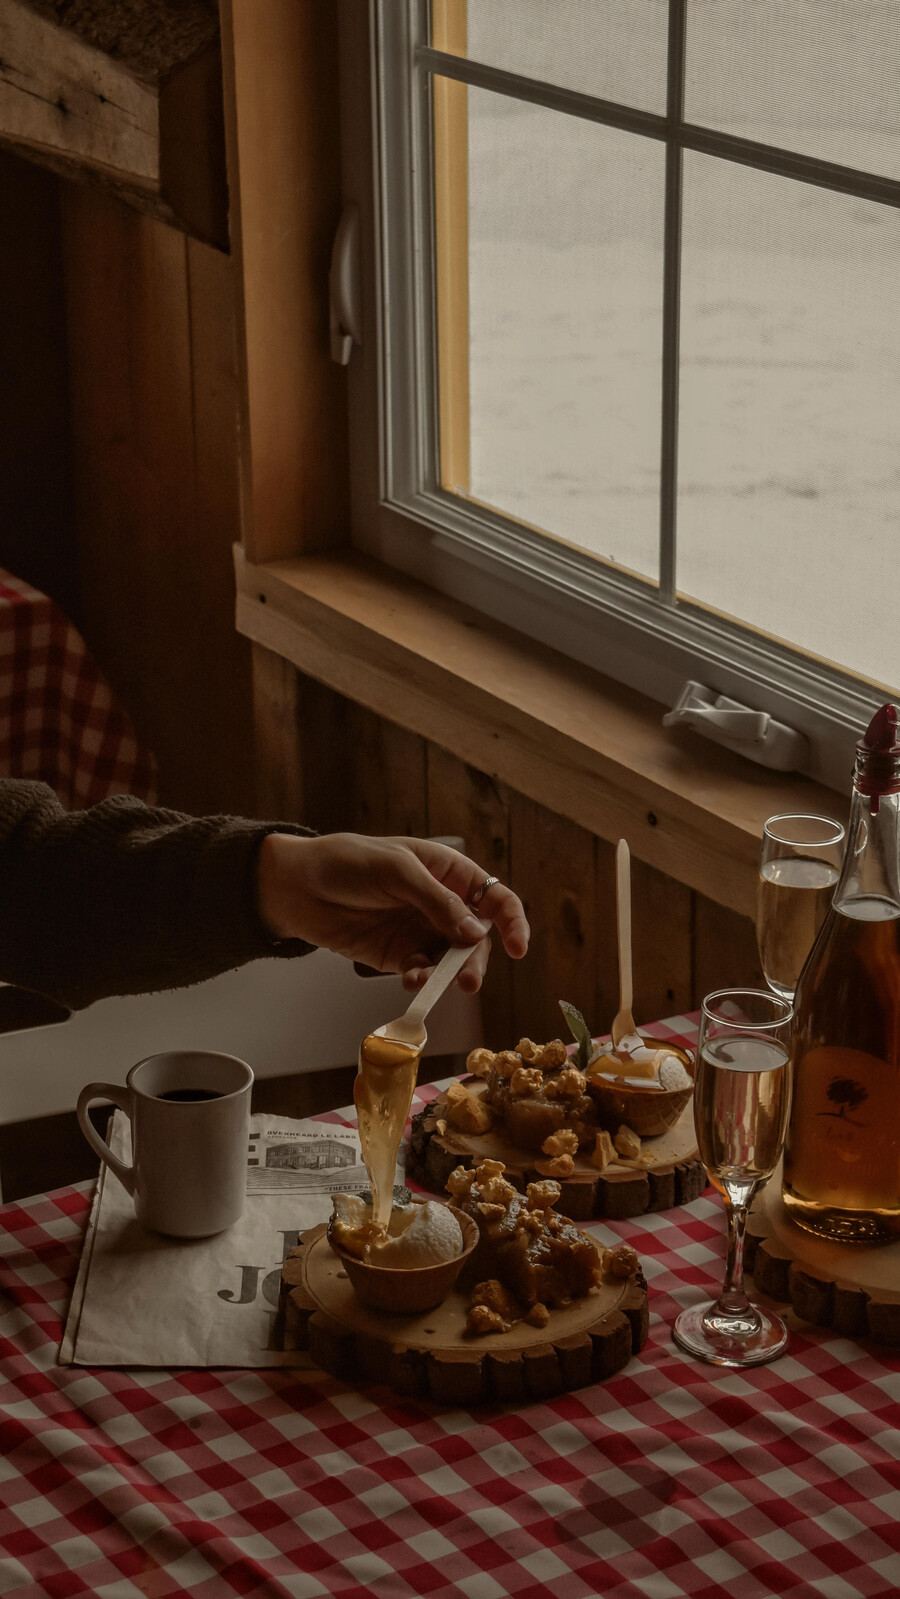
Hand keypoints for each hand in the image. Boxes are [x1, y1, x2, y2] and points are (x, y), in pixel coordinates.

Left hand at [257, 832, 528, 990]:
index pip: (494, 897)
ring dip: (448, 974)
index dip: (511, 921)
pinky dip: (421, 979)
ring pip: (452, 960)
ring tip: (428, 980)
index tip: (517, 948)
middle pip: (478, 937)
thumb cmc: (348, 862)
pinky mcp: (398, 955)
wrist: (296, 886)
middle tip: (467, 980)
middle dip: (475, 959)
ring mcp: (420, 931)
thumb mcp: (396, 870)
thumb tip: (475, 934)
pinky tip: (410, 978)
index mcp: (449, 872)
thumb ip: (437, 902)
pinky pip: (422, 971)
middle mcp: (441, 904)